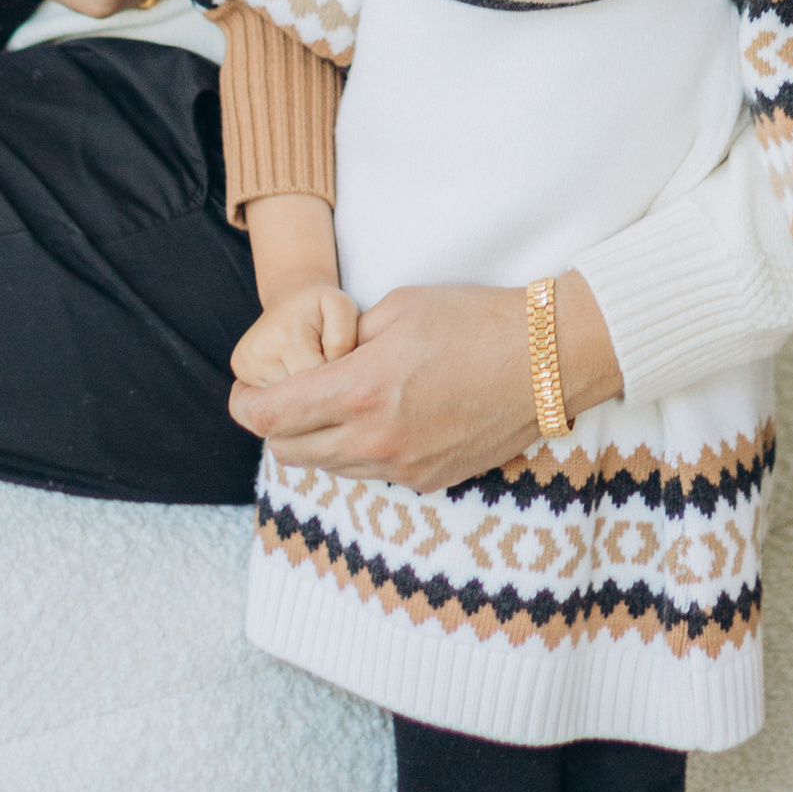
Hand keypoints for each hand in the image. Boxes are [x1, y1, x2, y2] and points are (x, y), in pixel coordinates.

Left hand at [230, 277, 621, 490]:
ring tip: (337, 404)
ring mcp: (403, 467)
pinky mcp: (429, 481)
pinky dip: (359, 451)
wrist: (547, 359)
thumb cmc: (474, 321)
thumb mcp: (396, 310)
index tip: (246, 390)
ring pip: (329, 467)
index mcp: (360, 391)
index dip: (245, 402)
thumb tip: (318, 363)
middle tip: (286, 396)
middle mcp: (375, 440)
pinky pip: (371, 474)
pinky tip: (380, 418)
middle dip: (275, 425)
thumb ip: (345, 343)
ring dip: (318, 440)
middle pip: (289, 452)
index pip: (269, 417)